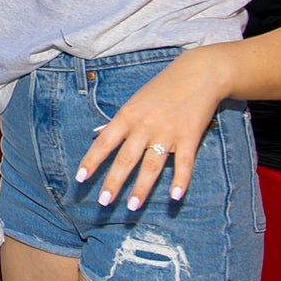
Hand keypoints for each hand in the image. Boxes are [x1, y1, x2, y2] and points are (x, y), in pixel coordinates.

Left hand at [75, 49, 226, 210]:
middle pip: (125, 159)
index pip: (104, 142)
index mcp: (127, 116)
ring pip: (151, 165)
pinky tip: (175, 197)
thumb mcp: (135, 101)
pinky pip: (184, 163)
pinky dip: (180, 180)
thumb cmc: (163, 88)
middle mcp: (144, 126)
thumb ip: (118, 121)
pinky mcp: (190, 137)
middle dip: (113, 182)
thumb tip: (97, 134)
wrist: (199, 74)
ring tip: (132, 207)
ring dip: (141, 188)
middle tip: (103, 203)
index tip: (80, 178)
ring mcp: (167, 132)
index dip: (91, 160)